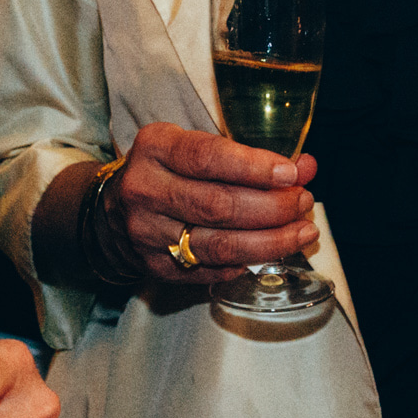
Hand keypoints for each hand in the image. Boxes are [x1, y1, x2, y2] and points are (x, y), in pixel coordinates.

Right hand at [94, 120, 317, 287]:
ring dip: (271, 241)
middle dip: (272, 207)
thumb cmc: (167, 170)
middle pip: (219, 205)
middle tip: (303, 202)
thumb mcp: (197, 147)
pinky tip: (270, 252)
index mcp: (155, 147)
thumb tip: (305, 167)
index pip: (208, 157)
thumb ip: (250, 156)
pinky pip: (211, 270)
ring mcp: (147, 233)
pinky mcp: (155, 266)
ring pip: (219, 245)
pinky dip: (247, 262)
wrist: (112, 210)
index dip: (255, 167)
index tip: (291, 173)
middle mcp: (145, 189)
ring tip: (302, 232)